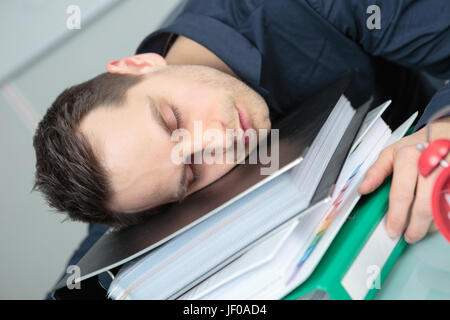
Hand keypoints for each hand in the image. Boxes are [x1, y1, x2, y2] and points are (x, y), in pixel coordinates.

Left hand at [358, 116, 449, 243]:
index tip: (392, 229)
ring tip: (420, 229)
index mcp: (410, 158)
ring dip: (430, 225)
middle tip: (408, 235)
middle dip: (415, 228)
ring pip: (441, 210)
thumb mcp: (392, 152)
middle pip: (425, 206)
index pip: (402, 194)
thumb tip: (363, 189)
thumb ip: (376, 171)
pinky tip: (435, 218)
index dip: (397, 216)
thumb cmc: (419, 144)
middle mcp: (431, 165)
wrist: (448, 133)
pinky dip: (443, 216)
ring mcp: (449, 174)